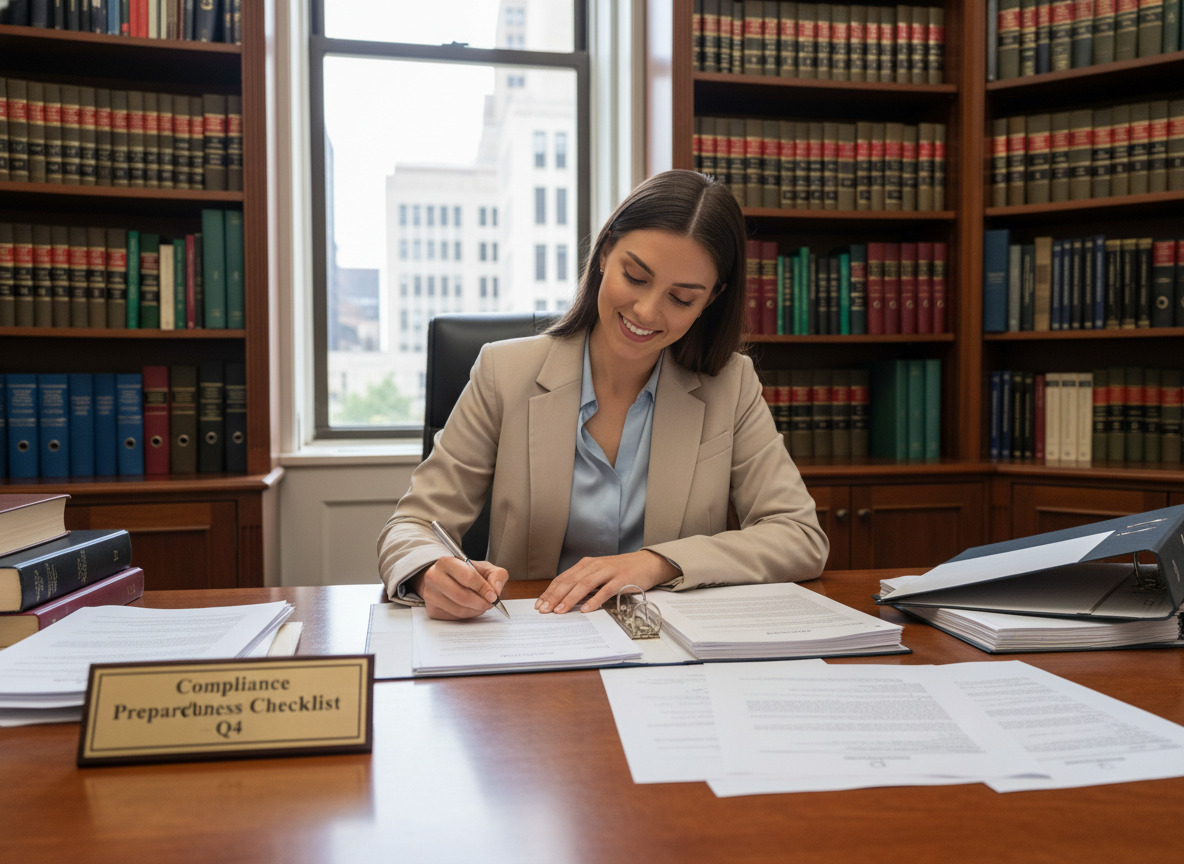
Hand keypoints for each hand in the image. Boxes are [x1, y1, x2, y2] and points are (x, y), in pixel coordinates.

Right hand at [412, 557, 508, 619]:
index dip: (483, 588)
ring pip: (459, 610)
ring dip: (475, 611)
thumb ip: (496, 575)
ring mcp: (430, 595)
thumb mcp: (483, 567)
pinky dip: (467, 615)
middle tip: (490, 604)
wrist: (443, 578)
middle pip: (462, 596)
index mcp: (446, 562)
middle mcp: (434, 578)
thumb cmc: (465, 572)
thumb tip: (496, 590)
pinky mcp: (432, 610)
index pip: (468, 577)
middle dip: (481, 603)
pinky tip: (470, 608)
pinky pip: (454, 618)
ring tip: (482, 605)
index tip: (493, 596)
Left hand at [535, 550, 677, 613]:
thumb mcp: (599, 573)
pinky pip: (605, 590)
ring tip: (560, 611)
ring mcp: (608, 571)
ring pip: (584, 585)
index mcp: (587, 564)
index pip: (563, 578)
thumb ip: (584, 583)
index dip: (550, 591)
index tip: (539, 604)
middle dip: (555, 596)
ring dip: (570, 599)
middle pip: (570, 581)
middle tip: (544, 610)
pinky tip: (586, 609)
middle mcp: (595, 565)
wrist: (647, 563)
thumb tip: (564, 599)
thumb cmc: (622, 571)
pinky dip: (594, 600)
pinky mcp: (621, 579)